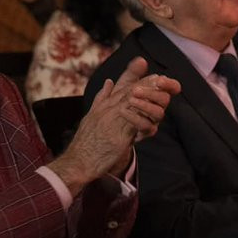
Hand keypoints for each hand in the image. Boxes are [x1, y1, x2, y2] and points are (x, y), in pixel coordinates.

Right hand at [49, 58, 179, 192]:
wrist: (77, 162)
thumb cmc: (85, 141)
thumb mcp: (91, 116)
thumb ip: (101, 98)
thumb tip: (108, 82)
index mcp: (102, 107)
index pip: (122, 89)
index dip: (138, 81)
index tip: (153, 75)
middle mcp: (106, 112)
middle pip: (128, 94)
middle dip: (145, 86)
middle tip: (160, 78)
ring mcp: (111, 124)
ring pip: (131, 106)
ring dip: (147, 98)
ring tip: (159, 93)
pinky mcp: (117, 138)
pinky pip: (133, 126)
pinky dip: (143, 118)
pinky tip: (154, 114)